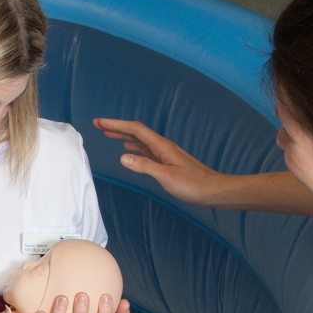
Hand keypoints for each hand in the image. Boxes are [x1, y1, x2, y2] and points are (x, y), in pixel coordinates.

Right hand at [95, 118, 226, 206]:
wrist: (213, 190)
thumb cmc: (193, 185)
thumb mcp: (166, 177)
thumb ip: (144, 166)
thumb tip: (123, 157)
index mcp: (162, 146)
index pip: (135, 130)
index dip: (116, 124)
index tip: (99, 122)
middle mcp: (163, 146)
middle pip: (136, 132)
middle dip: (117, 127)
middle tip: (99, 125)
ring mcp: (166, 153)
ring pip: (140, 140)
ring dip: (124, 136)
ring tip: (109, 135)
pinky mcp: (168, 161)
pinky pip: (146, 150)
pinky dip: (134, 147)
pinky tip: (129, 150)